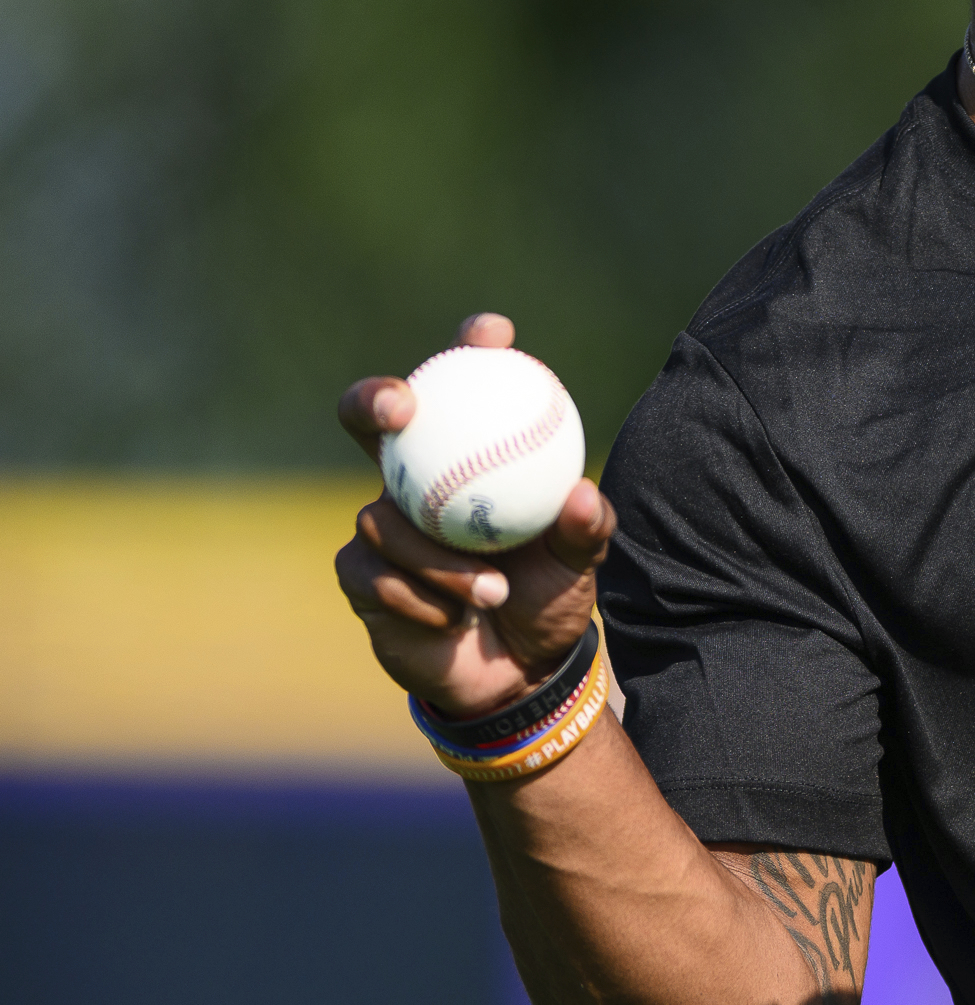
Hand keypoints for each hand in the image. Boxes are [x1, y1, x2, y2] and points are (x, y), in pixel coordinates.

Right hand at [333, 311, 611, 718]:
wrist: (517, 668)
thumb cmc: (549, 595)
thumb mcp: (580, 561)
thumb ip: (586, 527)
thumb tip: (583, 494)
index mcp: (471, 455)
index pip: (465, 386)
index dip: (470, 347)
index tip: (493, 335)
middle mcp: (416, 478)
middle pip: (369, 418)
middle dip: (373, 399)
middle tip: (401, 408)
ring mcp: (381, 524)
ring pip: (382, 519)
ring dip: (439, 561)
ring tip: (492, 590)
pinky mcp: (359, 575)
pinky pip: (375, 575)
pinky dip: (422, 599)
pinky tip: (451, 619)